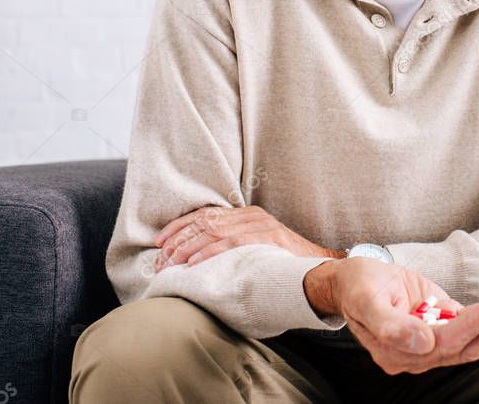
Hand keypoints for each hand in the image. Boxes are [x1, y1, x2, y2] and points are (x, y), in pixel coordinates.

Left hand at [153, 205, 341, 269]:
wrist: (318, 264)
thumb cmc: (284, 261)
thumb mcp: (257, 248)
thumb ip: (235, 246)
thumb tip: (201, 258)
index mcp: (246, 214)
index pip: (205, 214)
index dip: (179, 226)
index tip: (159, 241)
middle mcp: (250, 215)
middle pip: (204, 221)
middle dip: (178, 240)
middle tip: (160, 259)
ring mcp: (259, 224)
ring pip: (212, 230)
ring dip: (187, 248)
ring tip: (170, 263)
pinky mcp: (266, 237)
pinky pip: (230, 242)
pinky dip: (209, 251)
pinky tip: (193, 262)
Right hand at [305, 258, 478, 374]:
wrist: (352, 280)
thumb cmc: (357, 285)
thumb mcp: (365, 299)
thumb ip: (390, 325)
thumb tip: (423, 343)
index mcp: (397, 351)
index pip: (444, 343)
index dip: (473, 325)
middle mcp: (418, 354)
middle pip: (466, 346)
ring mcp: (431, 342)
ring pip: (475, 340)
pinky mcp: (441, 325)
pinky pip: (473, 327)